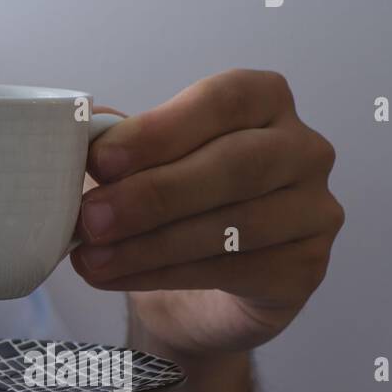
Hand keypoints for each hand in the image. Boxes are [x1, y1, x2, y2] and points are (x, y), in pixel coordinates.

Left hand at [71, 69, 343, 356]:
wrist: (191, 290)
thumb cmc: (165, 205)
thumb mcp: (133, 163)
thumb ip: (113, 139)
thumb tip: (76, 126)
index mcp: (263, 101)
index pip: (223, 102)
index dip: (158, 131)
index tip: (99, 160)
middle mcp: (302, 149)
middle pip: (235, 164)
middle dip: (154, 194)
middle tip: (91, 218)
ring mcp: (314, 209)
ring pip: (236, 225)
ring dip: (151, 244)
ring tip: (92, 256)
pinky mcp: (307, 267)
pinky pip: (237, 270)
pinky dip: (165, 274)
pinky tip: (117, 277)